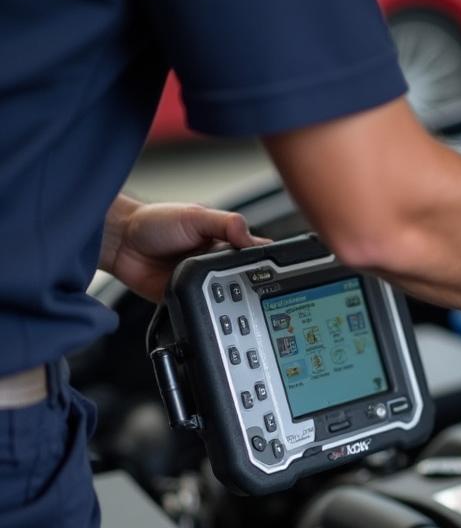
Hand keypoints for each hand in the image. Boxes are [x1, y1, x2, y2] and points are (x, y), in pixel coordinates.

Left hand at [100, 197, 269, 302]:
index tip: (273, 272)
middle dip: (249, 287)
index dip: (266, 264)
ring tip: (228, 298)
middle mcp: (217, 263)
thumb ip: (226, 224)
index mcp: (225, 242)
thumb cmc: (152, 222)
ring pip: (227, 298)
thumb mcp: (195, 216)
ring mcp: (203, 283)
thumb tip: (251, 237)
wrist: (120, 243)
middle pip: (245, 281)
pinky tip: (210, 308)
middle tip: (247, 288)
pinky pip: (204, 310)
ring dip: (229, 300)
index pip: (254, 255)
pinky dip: (207, 311)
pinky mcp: (188, 298)